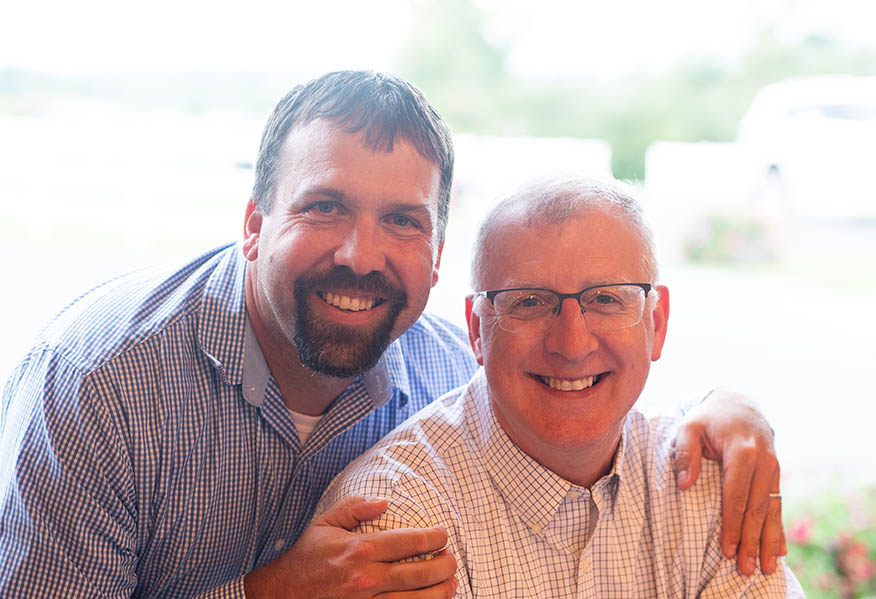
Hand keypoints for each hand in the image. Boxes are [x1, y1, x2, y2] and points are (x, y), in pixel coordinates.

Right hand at [244, 495, 456, 598]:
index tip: (443, 535)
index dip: (435, 538)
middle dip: (444, 566)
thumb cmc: (302, 554)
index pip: (411, 542)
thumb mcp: (325, 522)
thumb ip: (356, 507)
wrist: (276, 591)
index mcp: (360, 549)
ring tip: (451, 583)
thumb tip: (385, 501)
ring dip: (440, 592)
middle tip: (453, 559)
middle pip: (420, 574)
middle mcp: (366, 578)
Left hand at [672, 387, 785, 576]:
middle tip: (746, 568)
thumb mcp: (688, 426)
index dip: (732, 524)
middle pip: (757, 507)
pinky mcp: (776, 475)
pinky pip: (777, 505)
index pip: (736, 494)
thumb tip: (684, 484)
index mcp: (743, 450)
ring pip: (771, 510)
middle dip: (751, 540)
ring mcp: (774, 468)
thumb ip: (684, 453)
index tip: (727, 549)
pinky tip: (780, 551)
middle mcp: (764, 461)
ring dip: (768, 540)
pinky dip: (778, 529)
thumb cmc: (708, 418)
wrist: (739, 402)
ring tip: (766, 568)